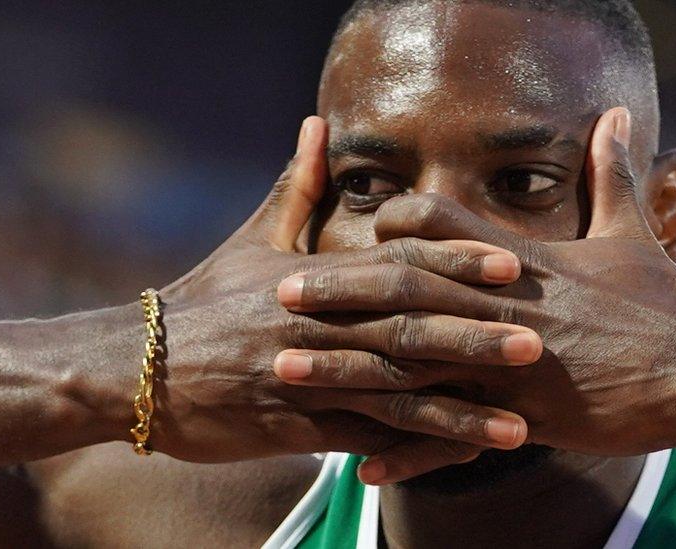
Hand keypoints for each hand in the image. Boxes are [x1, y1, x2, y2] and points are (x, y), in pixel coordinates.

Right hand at [150, 116, 538, 462]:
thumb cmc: (204, 299)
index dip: (455, 265)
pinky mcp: (296, 430)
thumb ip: (297, 186)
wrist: (139, 369)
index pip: (396, 266)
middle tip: (536, 341)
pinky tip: (459, 458)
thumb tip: (318, 124)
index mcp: (314, 278)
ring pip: (393, 397)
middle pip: (405, 331)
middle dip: (472, 338)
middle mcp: (317, 328)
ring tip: (518, 425)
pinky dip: (412, 452)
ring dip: (458, 411)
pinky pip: (363, 443)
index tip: (511, 265)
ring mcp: (308, 383)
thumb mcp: (250, 238)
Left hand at [275, 108, 675, 482]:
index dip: (399, 222)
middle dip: (340, 293)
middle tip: (280, 295)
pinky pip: (454, 438)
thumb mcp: (635, 233)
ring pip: (412, 365)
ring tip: (290, 373)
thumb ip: (612, 176)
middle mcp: (504, 308)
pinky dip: (409, 450)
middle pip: (405, 293)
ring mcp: (509, 366)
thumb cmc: (667, 302)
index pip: (444, 227)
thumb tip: (617, 116)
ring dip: (348, 369)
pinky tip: (362, 461)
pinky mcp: (524, 418)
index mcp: (524, 262)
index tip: (363, 226)